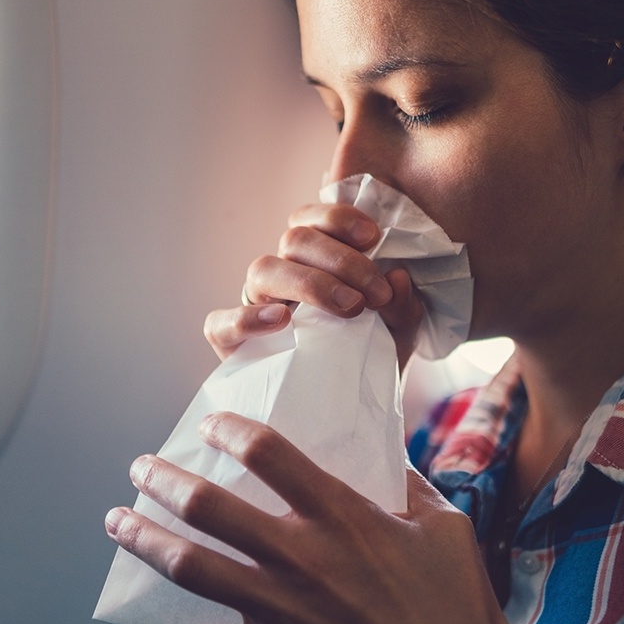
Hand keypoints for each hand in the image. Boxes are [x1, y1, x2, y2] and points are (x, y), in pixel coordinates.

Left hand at [105, 413, 603, 623]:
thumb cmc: (458, 605)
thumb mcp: (445, 526)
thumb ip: (408, 485)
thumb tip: (386, 457)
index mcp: (343, 516)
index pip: (269, 454)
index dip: (231, 431)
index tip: (211, 425)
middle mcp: (301, 558)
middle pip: (209, 508)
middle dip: (163, 481)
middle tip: (140, 468)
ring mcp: (283, 613)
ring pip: (191, 570)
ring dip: (145, 543)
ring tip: (118, 524)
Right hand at [207, 202, 422, 368]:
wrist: (351, 406)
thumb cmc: (371, 354)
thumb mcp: (398, 330)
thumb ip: (402, 305)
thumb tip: (398, 277)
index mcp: (315, 259)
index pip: (314, 220)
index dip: (338, 217)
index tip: (374, 236)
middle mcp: (282, 274)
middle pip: (294, 240)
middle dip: (340, 260)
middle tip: (375, 293)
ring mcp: (255, 305)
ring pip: (262, 270)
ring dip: (309, 283)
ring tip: (349, 308)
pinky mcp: (232, 343)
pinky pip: (220, 323)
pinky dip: (247, 318)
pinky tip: (282, 321)